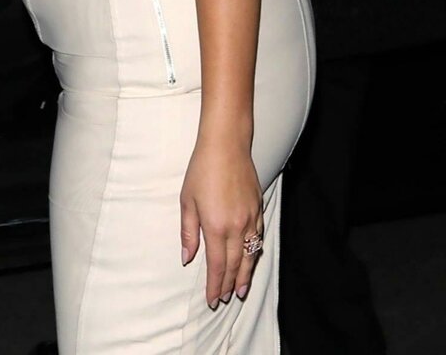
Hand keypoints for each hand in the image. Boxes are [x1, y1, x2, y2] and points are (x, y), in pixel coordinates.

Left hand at [180, 140, 263, 309]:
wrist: (226, 145)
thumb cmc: (202, 169)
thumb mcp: (187, 201)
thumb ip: (188, 233)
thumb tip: (187, 258)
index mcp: (216, 226)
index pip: (217, 266)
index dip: (215, 285)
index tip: (213, 299)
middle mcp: (236, 226)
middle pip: (235, 265)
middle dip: (229, 284)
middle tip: (226, 299)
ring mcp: (250, 217)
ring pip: (250, 254)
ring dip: (245, 274)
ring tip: (241, 290)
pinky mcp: (258, 207)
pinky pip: (258, 237)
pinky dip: (254, 253)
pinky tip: (251, 259)